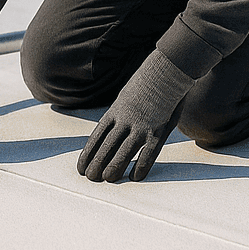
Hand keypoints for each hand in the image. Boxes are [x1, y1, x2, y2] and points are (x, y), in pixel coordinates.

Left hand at [77, 51, 194, 182]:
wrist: (167, 70)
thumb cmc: (149, 82)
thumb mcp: (128, 95)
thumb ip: (121, 112)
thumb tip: (115, 127)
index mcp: (116, 111)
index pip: (97, 136)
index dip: (88, 153)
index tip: (81, 166)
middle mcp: (125, 119)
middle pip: (107, 145)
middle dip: (97, 163)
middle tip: (90, 178)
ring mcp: (141, 125)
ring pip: (124, 151)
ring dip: (114, 166)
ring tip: (106, 179)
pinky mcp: (158, 130)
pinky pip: (148, 152)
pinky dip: (141, 165)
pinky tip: (135, 177)